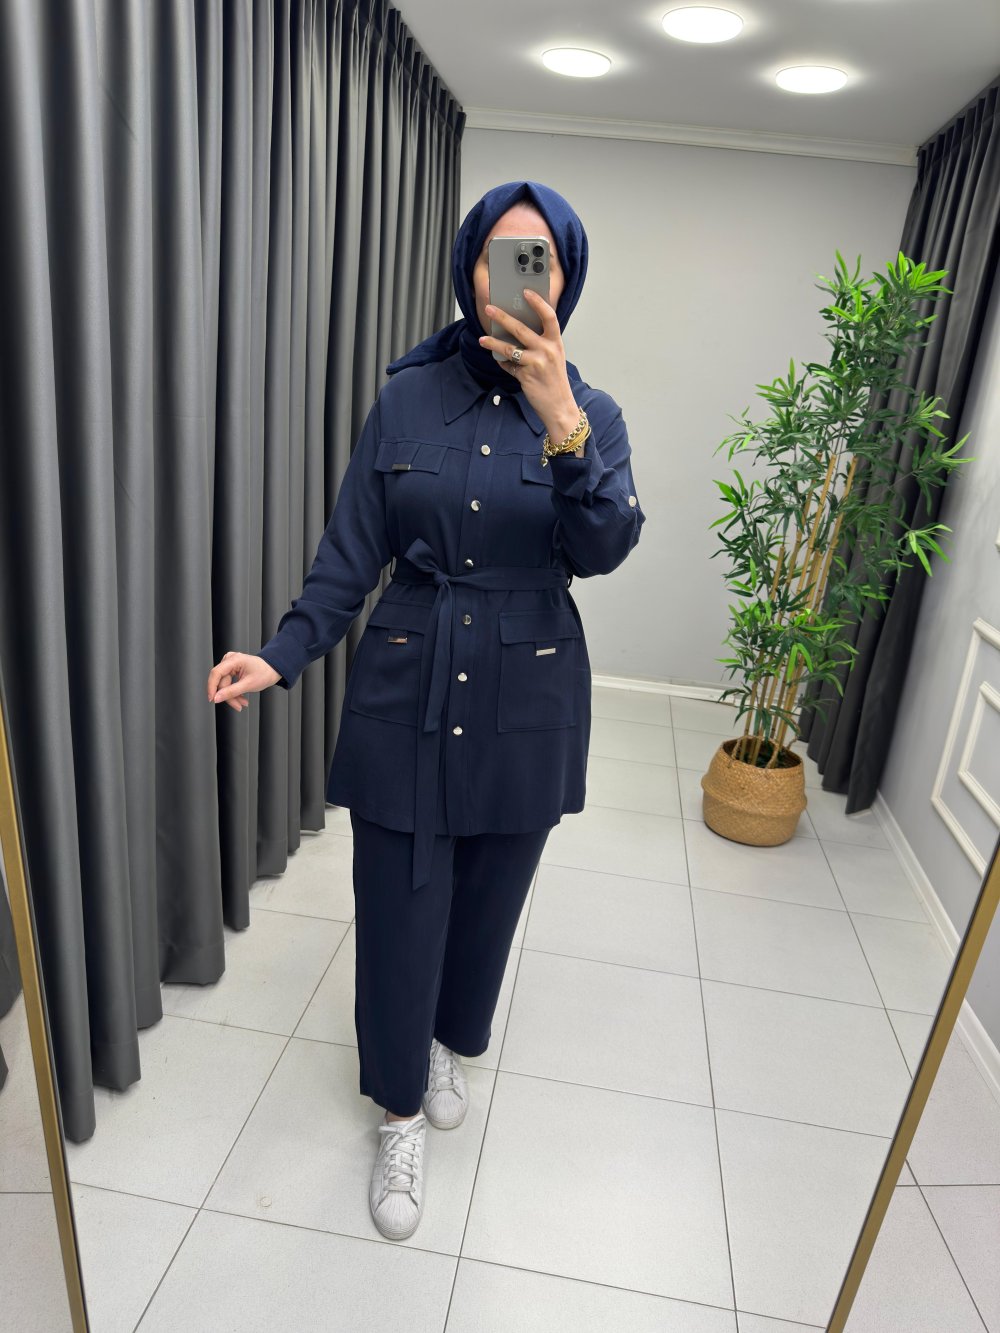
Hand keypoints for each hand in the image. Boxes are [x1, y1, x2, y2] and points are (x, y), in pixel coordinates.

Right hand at [206, 652, 280, 711]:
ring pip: (224, 684)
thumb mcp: (248, 685)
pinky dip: (234, 692)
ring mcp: (229, 664)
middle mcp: (230, 659)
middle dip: (229, 696)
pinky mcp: (231, 669)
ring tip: (242, 703)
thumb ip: (231, 692)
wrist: (272, 670)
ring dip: (232, 696)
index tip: (212, 699)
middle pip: (221, 681)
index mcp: (234, 659)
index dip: (212, 687)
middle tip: (238, 706)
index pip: (216, 673)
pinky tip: (241, 698)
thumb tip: (216, 698)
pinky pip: (227, 683)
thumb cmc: (264, 673)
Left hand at [479, 290, 580, 444]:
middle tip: (489, 309)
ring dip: (493, 343)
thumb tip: (516, 331)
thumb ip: (540, 344)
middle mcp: (547, 350)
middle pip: (521, 329)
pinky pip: (508, 366)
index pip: (549, 316)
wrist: (559, 406)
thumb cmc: (555, 381)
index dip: (537, 302)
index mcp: (556, 342)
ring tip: (483, 339)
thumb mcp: (553, 358)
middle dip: (502, 317)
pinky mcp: (526, 376)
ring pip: (509, 348)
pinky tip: (499, 361)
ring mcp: (536, 363)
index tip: (526, 292)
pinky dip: (503, 363)